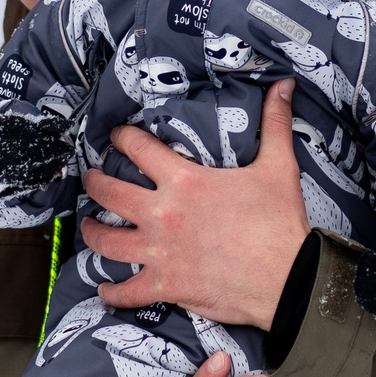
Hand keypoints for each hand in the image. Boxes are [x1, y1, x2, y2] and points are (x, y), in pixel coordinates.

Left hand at [83, 79, 309, 328]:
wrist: (287, 279)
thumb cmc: (280, 223)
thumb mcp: (279, 166)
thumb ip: (275, 123)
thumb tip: (285, 84)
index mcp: (185, 181)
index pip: (139, 149)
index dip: (122, 137)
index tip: (116, 135)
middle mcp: (163, 215)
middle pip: (110, 193)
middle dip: (94, 183)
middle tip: (90, 179)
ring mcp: (160, 252)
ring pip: (107, 241)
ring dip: (92, 232)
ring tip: (88, 227)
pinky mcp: (165, 285)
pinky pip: (127, 291)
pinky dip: (112, 292)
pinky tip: (105, 289)